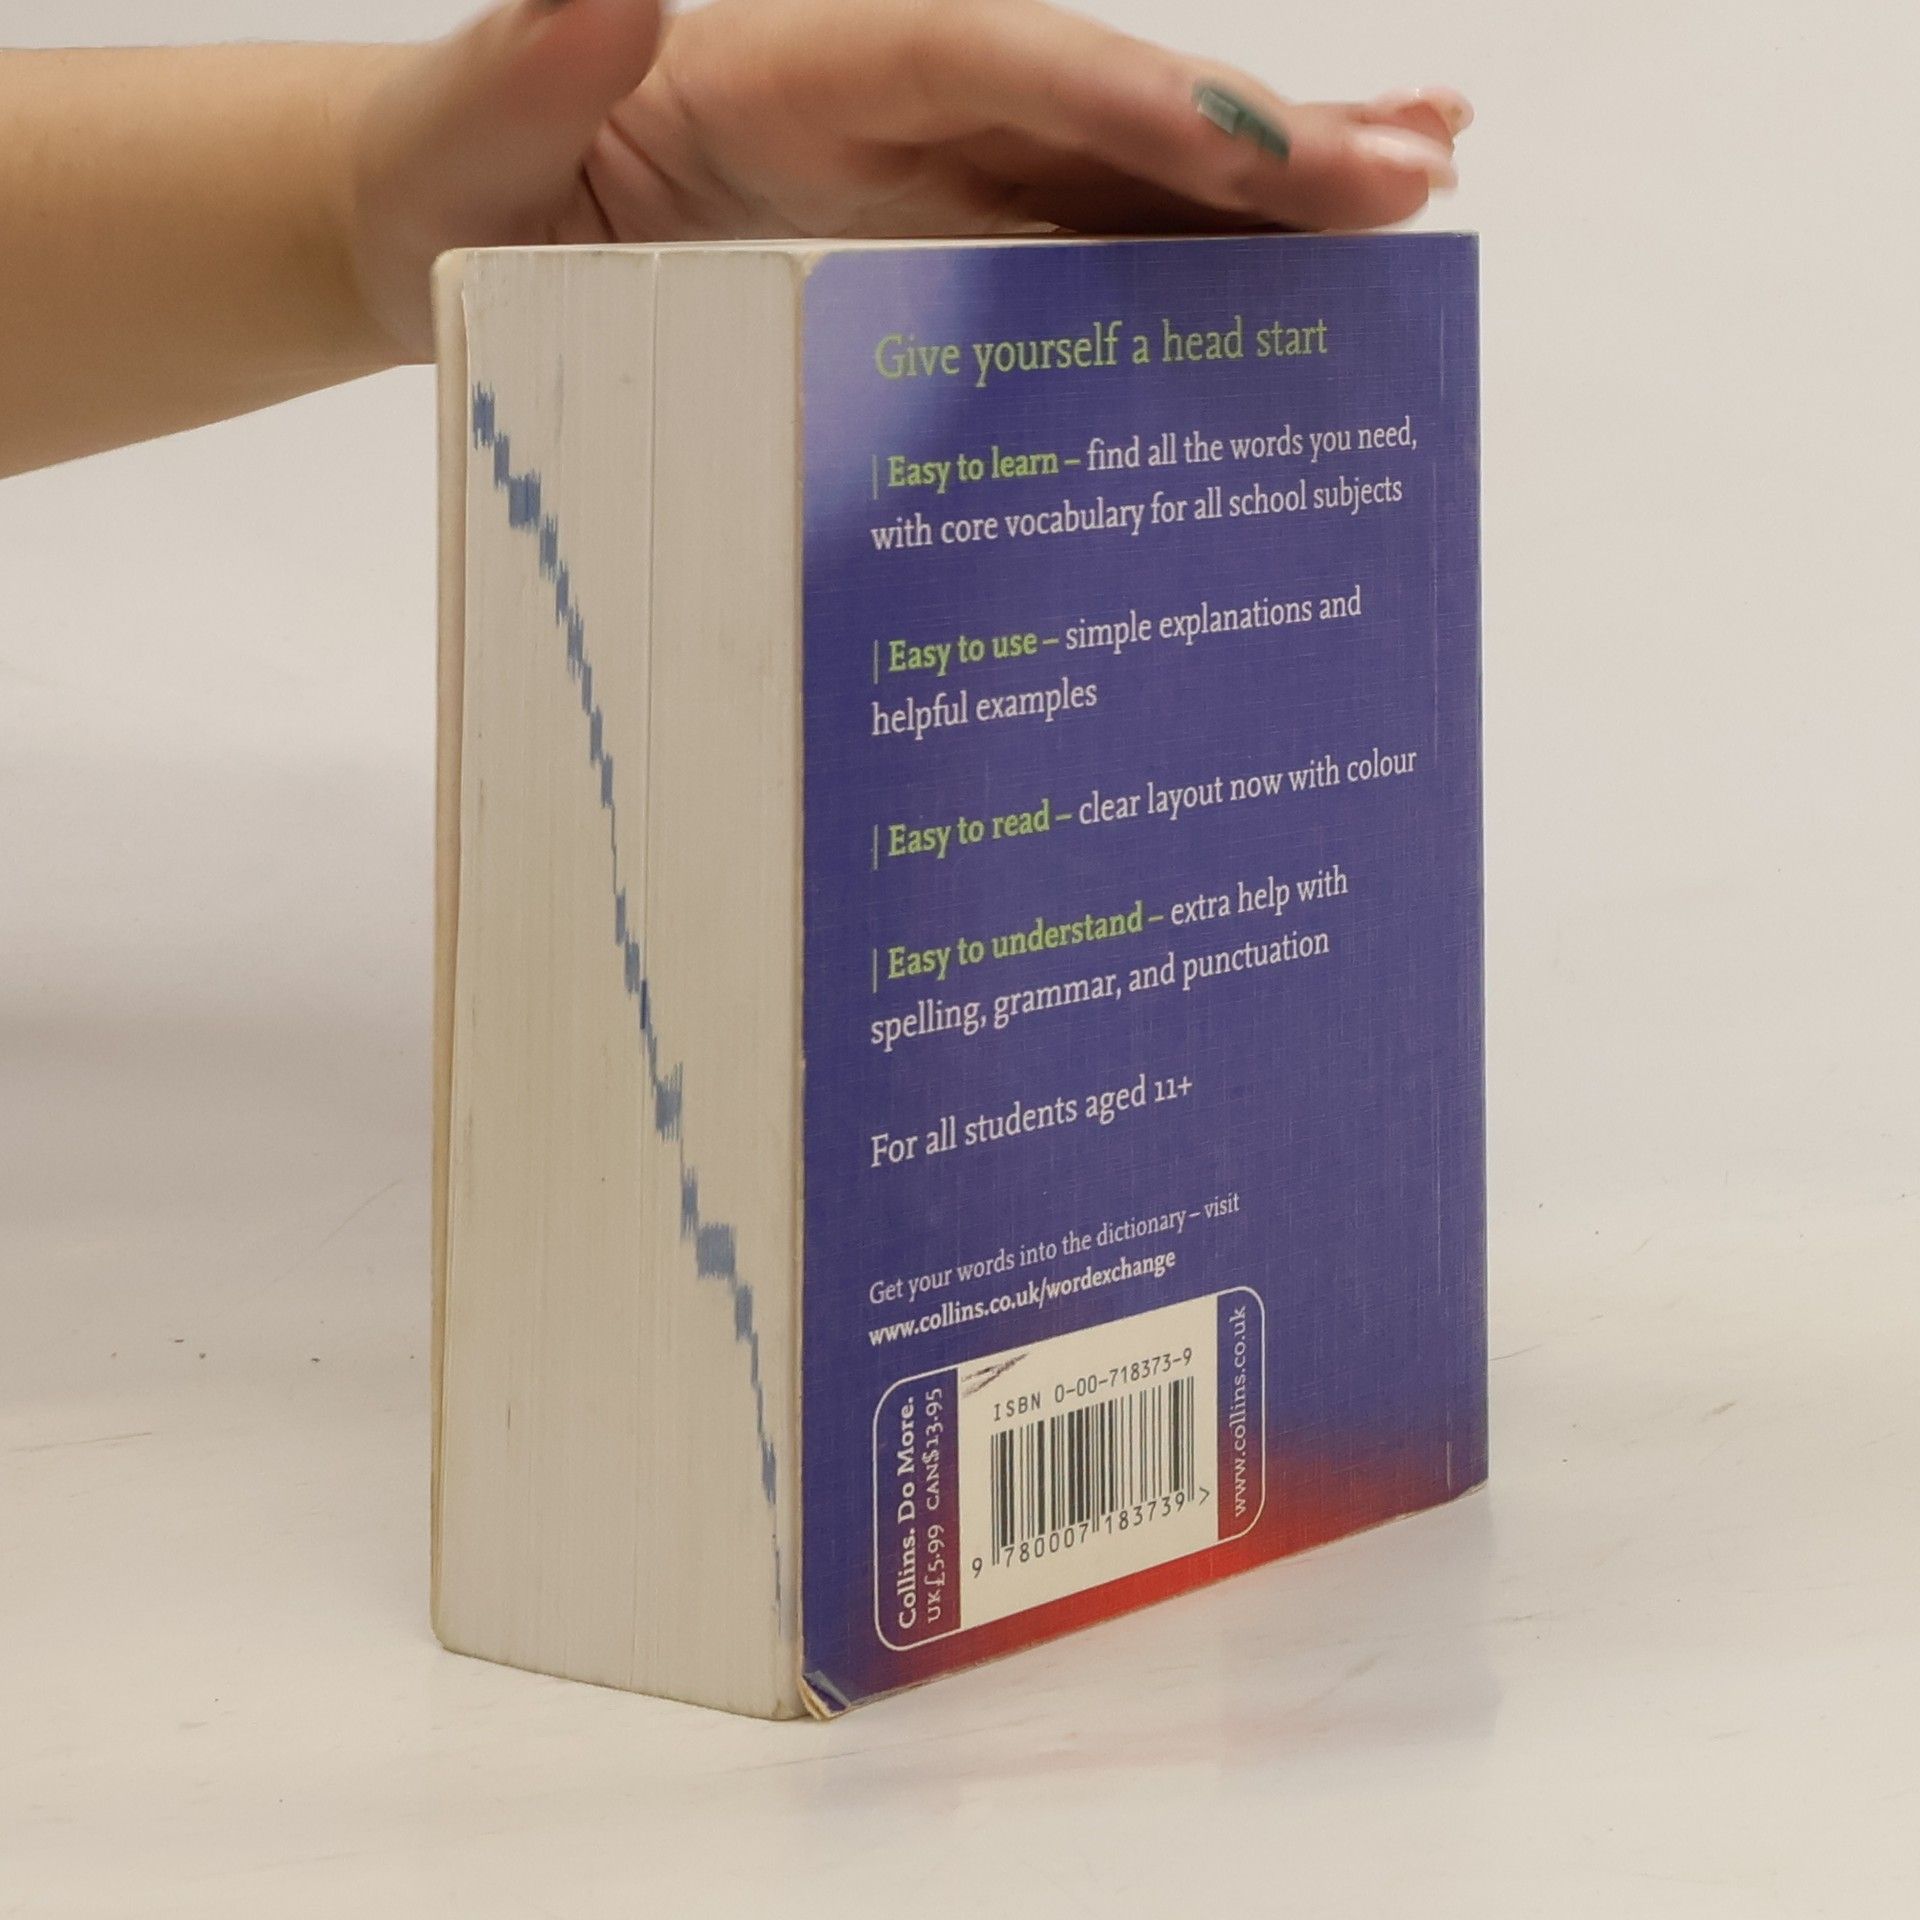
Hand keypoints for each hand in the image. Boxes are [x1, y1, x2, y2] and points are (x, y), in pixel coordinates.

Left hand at [353, 0, 1468, 358]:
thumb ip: (530, 66)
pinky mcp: (926, 236)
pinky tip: (1277, 276)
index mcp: (803, 64)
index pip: (999, 64)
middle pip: (1099, 104)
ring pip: (1114, 170)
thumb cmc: (456, 194)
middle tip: (1420, 167)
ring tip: (1411, 193)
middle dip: (1257, 141)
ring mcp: (920, 168)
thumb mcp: (466, 137)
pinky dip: (1179, 253)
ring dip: (1260, 188)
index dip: (1132, 103)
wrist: (451, 233)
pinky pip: (1071, 239)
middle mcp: (890, 99)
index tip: (1257, 145)